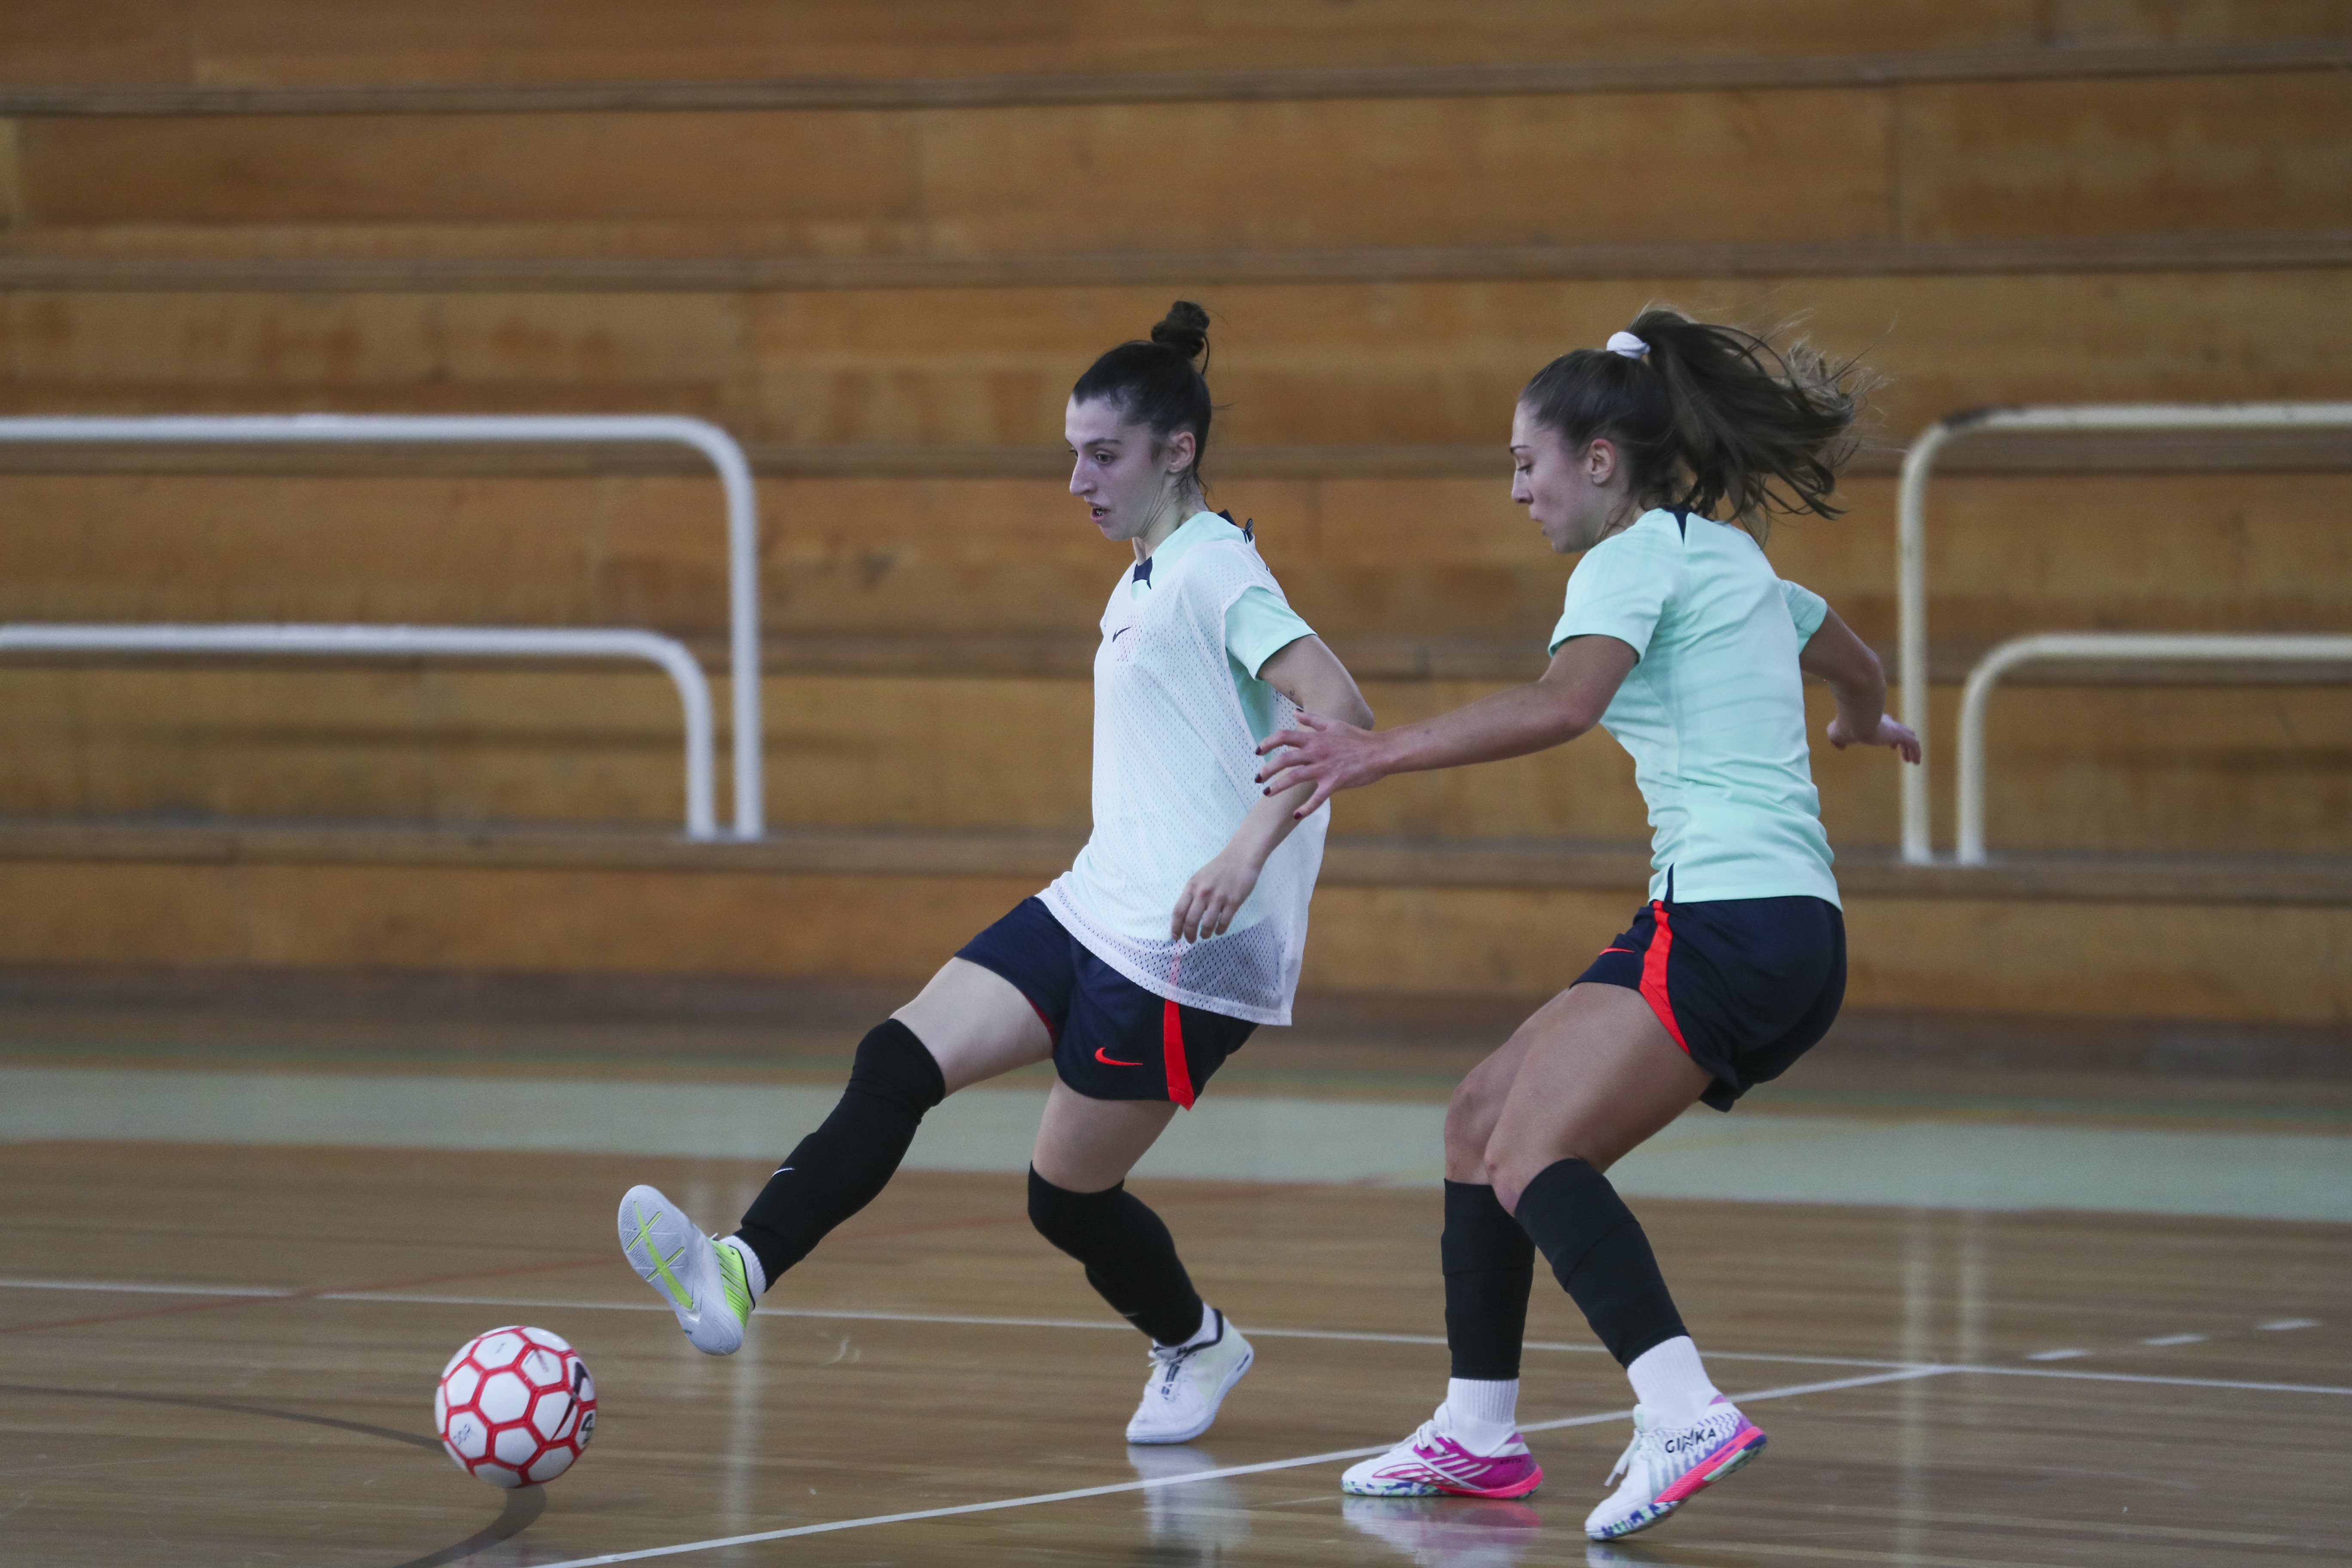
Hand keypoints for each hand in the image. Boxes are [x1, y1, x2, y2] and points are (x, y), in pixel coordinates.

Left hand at [1170, 845, 1261, 942]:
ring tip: (1205, 935)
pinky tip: (1218, 931)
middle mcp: (1203, 893)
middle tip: (1190, 940)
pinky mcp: (1234, 901)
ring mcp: (1219, 898)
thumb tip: (1185, 915)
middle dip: (1189, 935)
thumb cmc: (1219, 868)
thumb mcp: (1199, 877)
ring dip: (1205, 934)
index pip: (1179, 911)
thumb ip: (1192, 894)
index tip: (1175, 936)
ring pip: (1207, 924)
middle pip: (1191, 921)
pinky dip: (1220, 930)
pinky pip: (1224, 922)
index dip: (1175, 927)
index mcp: (1192, 886)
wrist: (1240, 857)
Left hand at [1253, 709, 1386, 818]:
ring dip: (1278, 786)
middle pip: (1284, 759)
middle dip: (1267, 769)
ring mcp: (1324, 768)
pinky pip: (1317, 798)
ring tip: (1267, 793)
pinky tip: (1296, 814)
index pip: (1284, 737)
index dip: (1267, 743)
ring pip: (1295, 777)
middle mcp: (1316, 752)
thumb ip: (1312, 719)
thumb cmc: (1358, 738)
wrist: (1380, 752)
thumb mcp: (1334, 723)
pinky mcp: (1334, 783)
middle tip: (1258, 778)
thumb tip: (1295, 712)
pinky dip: (1306, 808)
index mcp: (1315, 738)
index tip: (1257, 750)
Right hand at [1827, 712, 1921, 762]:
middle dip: (1901, 740)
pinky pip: (1913, 744)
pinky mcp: (1900, 734)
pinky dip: (1916, 752)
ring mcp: (1894, 728)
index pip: (1887, 725)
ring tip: (1911, 760)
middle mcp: (1886, 723)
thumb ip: (1837, 739)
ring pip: (1909, 737)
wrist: (1856, 720)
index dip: (1890, 735)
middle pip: (1900, 730)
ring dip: (1911, 749)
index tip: (1892, 745)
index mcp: (1874, 721)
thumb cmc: (1845, 725)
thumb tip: (1840, 746)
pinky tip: (1915, 762)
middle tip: (1900, 750)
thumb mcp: (1836, 733)